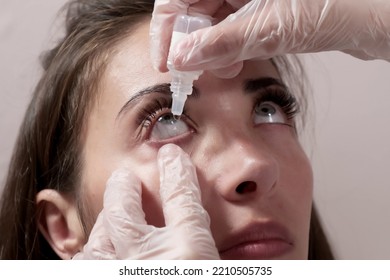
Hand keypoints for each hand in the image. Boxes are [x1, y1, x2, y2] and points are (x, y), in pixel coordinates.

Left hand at [73, 144, 219, 258]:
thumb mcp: (222, 262)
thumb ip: (233, 250)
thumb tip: (242, 229)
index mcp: (187, 251)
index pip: (182, 198)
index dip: (177, 172)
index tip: (172, 155)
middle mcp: (148, 258)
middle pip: (124, 211)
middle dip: (123, 188)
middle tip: (124, 178)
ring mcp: (123, 271)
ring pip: (100, 237)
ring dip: (105, 222)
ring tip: (110, 215)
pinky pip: (87, 263)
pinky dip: (92, 253)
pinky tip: (97, 250)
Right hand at [150, 0, 389, 76]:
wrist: (380, 17)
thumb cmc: (348, 5)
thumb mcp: (277, 26)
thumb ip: (225, 42)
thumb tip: (183, 58)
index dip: (167, 26)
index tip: (166, 60)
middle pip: (193, 6)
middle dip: (188, 42)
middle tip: (188, 72)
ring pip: (212, 19)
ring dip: (208, 49)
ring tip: (217, 72)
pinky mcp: (264, 8)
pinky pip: (232, 27)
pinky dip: (227, 49)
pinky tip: (231, 65)